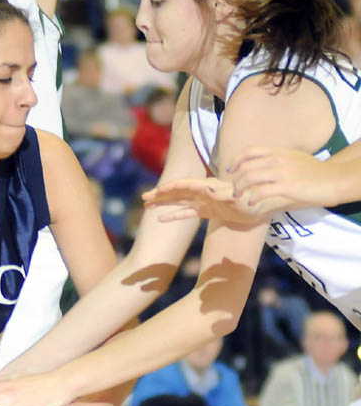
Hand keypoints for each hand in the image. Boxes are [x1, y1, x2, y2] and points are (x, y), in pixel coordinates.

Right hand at [142, 177, 259, 223]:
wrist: (261, 206)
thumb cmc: (251, 200)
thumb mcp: (238, 197)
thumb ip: (222, 193)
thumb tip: (206, 190)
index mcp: (207, 187)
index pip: (184, 185)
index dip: (170, 188)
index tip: (157, 191)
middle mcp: (202, 193)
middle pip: (177, 192)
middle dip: (160, 194)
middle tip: (143, 198)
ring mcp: (203, 202)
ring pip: (178, 202)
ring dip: (163, 203)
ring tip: (147, 205)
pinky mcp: (207, 212)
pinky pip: (186, 214)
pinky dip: (174, 216)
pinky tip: (162, 219)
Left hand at [229, 146, 336, 211]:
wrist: (334, 179)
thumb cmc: (314, 171)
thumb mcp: (293, 158)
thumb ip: (277, 159)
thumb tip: (262, 166)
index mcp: (278, 152)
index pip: (249, 151)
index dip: (236, 160)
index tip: (230, 170)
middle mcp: (277, 160)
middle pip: (245, 167)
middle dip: (235, 179)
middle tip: (233, 189)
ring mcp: (281, 172)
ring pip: (249, 178)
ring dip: (240, 189)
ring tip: (239, 196)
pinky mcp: (286, 186)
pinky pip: (261, 191)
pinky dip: (252, 198)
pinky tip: (252, 202)